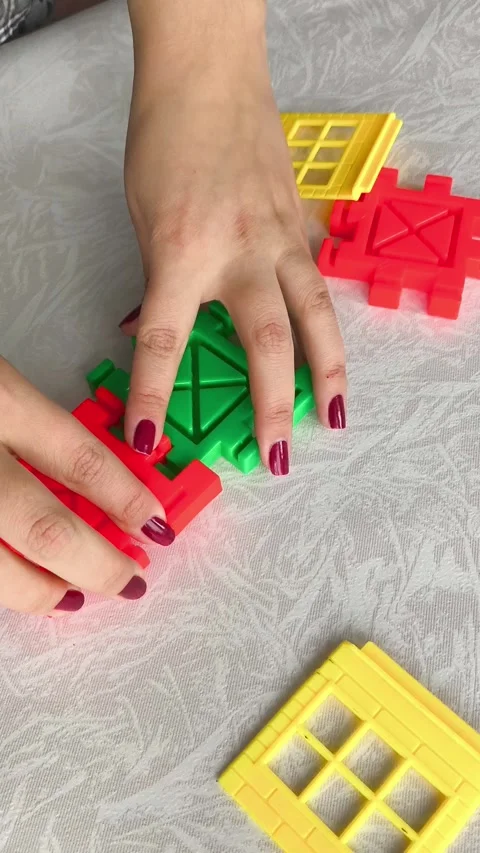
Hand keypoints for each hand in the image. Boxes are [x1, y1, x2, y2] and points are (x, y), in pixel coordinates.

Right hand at [0, 359, 174, 616]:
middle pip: (43, 526)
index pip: (76, 457)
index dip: (125, 496)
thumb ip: (27, 421)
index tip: (155, 521)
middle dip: (97, 562)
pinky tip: (15, 589)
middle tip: (131, 578)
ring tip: (78, 598)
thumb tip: (85, 479)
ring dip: (43, 593)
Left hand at [121, 0, 345, 474]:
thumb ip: (157, 281)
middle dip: (272, 405)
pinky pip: (317, 282)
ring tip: (333, 417)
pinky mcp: (300, 226)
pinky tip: (330, 350)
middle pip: (265, 342)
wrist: (210, 79)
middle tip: (278, 455)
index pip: (163, 341)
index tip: (149, 440)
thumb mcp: (143, 219)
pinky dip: (326, 320)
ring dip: (328, 372)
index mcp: (183, 252)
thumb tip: (147, 330)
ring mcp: (279, 238)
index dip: (154, 395)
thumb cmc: (166, 141)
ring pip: (316, 316)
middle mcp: (240, 252)